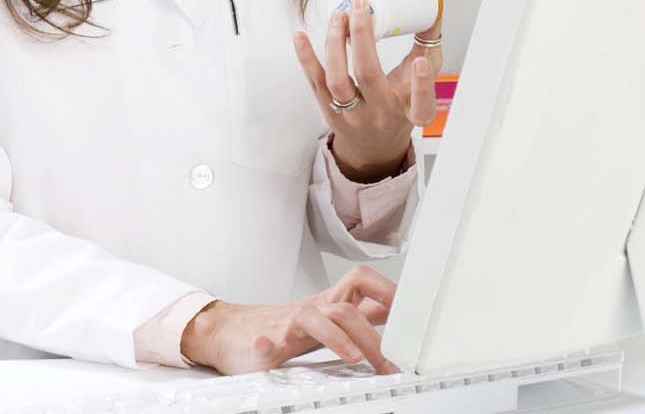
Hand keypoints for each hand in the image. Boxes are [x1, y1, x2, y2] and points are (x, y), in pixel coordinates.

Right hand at [179, 266, 401, 374]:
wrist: (229, 332)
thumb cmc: (279, 328)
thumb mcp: (325, 321)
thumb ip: (356, 319)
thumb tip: (395, 317)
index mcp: (328, 305)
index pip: (364, 285)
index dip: (390, 294)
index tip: (415, 315)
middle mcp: (312, 310)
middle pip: (347, 306)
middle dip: (373, 332)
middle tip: (391, 360)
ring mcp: (286, 324)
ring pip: (316, 317)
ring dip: (336, 337)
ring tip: (354, 358)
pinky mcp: (262, 341)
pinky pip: (265, 339)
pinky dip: (268, 345)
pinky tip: (269, 351)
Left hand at [293, 0, 441, 181]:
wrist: (372, 148)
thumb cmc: (399, 110)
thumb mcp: (419, 87)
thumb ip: (427, 52)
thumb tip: (432, 11)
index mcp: (409, 112)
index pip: (421, 105)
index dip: (422, 85)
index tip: (420, 62)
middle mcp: (379, 115)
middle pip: (369, 77)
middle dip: (363, 38)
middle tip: (360, 6)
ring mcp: (351, 115)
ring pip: (338, 80)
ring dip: (335, 43)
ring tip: (339, 16)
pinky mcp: (328, 111)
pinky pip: (315, 82)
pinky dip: (306, 58)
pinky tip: (300, 35)